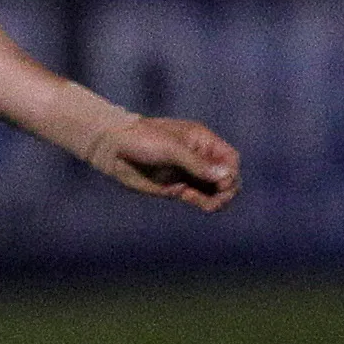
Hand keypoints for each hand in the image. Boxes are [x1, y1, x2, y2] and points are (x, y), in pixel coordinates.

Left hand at [83, 113, 240, 210]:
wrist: (112, 148)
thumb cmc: (141, 140)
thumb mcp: (171, 149)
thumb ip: (198, 164)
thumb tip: (226, 176)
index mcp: (202, 141)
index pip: (230, 159)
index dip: (231, 173)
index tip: (222, 183)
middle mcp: (199, 158)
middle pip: (227, 177)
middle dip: (227, 189)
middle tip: (218, 198)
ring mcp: (189, 174)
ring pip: (215, 190)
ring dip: (217, 199)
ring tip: (207, 204)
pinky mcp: (177, 188)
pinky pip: (200, 198)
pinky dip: (204, 202)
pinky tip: (194, 200)